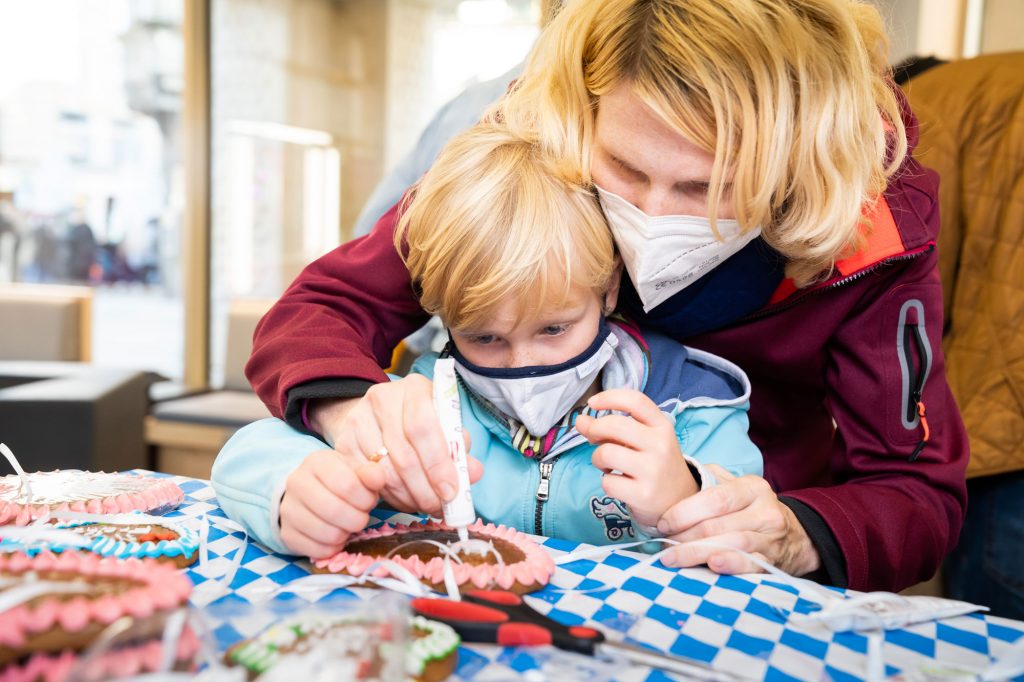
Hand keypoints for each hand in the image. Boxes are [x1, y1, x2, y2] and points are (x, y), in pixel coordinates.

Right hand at [279, 450, 386, 558]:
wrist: (307, 493)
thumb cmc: (339, 480)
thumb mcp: (355, 470)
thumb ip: (370, 474)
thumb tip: (378, 477)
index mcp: (317, 462)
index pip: (347, 485)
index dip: (365, 499)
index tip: (369, 501)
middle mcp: (297, 483)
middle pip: (335, 511)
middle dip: (358, 519)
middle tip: (361, 516)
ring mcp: (287, 509)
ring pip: (327, 533)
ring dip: (346, 534)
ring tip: (348, 525)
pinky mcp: (287, 534)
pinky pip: (317, 551)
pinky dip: (333, 547)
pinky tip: (335, 536)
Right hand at [309, 375, 481, 515]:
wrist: (378, 417)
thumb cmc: (421, 423)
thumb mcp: (445, 428)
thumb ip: (460, 450)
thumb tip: (473, 473)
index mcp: (415, 389)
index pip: (423, 426)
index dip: (438, 463)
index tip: (450, 491)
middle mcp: (382, 399)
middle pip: (403, 453)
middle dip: (425, 488)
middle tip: (438, 506)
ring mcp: (358, 420)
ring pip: (383, 471)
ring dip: (408, 496)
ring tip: (424, 505)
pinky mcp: (343, 443)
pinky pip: (366, 480)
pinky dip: (388, 497)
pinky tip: (403, 499)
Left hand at [575, 388, 696, 530]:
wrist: (680, 500)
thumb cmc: (655, 464)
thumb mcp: (642, 441)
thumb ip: (612, 428)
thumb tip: (581, 420)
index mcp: (662, 426)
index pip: (635, 401)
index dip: (609, 397)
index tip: (592, 403)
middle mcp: (660, 445)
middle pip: (614, 424)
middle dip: (594, 429)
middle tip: (593, 438)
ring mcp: (653, 470)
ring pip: (606, 453)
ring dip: (597, 459)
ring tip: (606, 465)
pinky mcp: (643, 494)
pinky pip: (607, 482)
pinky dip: (606, 482)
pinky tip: (618, 483)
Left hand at [655, 466, 821, 575]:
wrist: (796, 537)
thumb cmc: (752, 511)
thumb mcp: (737, 488)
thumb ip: (710, 481)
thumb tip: (672, 480)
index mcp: (753, 488)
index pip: (716, 498)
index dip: (685, 512)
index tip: (663, 523)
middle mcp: (765, 511)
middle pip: (719, 524)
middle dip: (684, 536)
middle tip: (663, 545)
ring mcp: (772, 538)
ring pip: (732, 544)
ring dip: (697, 553)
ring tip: (673, 559)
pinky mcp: (774, 562)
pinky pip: (752, 564)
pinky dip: (732, 565)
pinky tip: (712, 565)